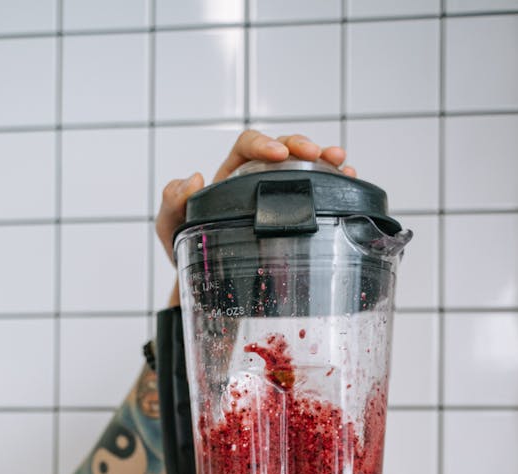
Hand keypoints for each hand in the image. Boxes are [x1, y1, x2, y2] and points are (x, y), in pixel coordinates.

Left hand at [156, 130, 356, 271]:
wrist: (208, 285)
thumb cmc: (188, 251)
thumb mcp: (170, 228)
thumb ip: (171, 202)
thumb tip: (192, 179)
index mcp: (229, 175)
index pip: (247, 145)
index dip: (264, 143)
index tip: (278, 153)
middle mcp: (255, 179)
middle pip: (283, 148)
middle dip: (302, 145)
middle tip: (319, 154)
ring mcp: (278, 197)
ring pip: (304, 167)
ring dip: (325, 160)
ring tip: (341, 164)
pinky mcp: (294, 215)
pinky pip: (315, 193)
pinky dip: (333, 184)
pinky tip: (347, 181)